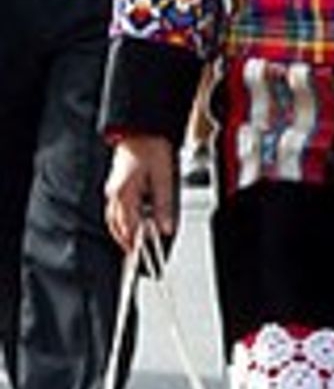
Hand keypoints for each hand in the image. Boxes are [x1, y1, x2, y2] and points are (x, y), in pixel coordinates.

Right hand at [105, 136, 176, 252]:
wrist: (142, 130)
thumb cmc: (152, 149)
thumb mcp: (164, 178)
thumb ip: (164, 205)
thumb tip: (165, 227)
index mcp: (124, 194)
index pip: (129, 227)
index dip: (136, 244)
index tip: (143, 257)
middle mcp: (115, 194)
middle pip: (118, 227)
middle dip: (126, 242)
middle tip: (137, 257)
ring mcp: (114, 190)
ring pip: (115, 220)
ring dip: (124, 233)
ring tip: (135, 245)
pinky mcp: (117, 186)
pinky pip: (117, 210)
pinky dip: (124, 221)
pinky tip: (133, 225)